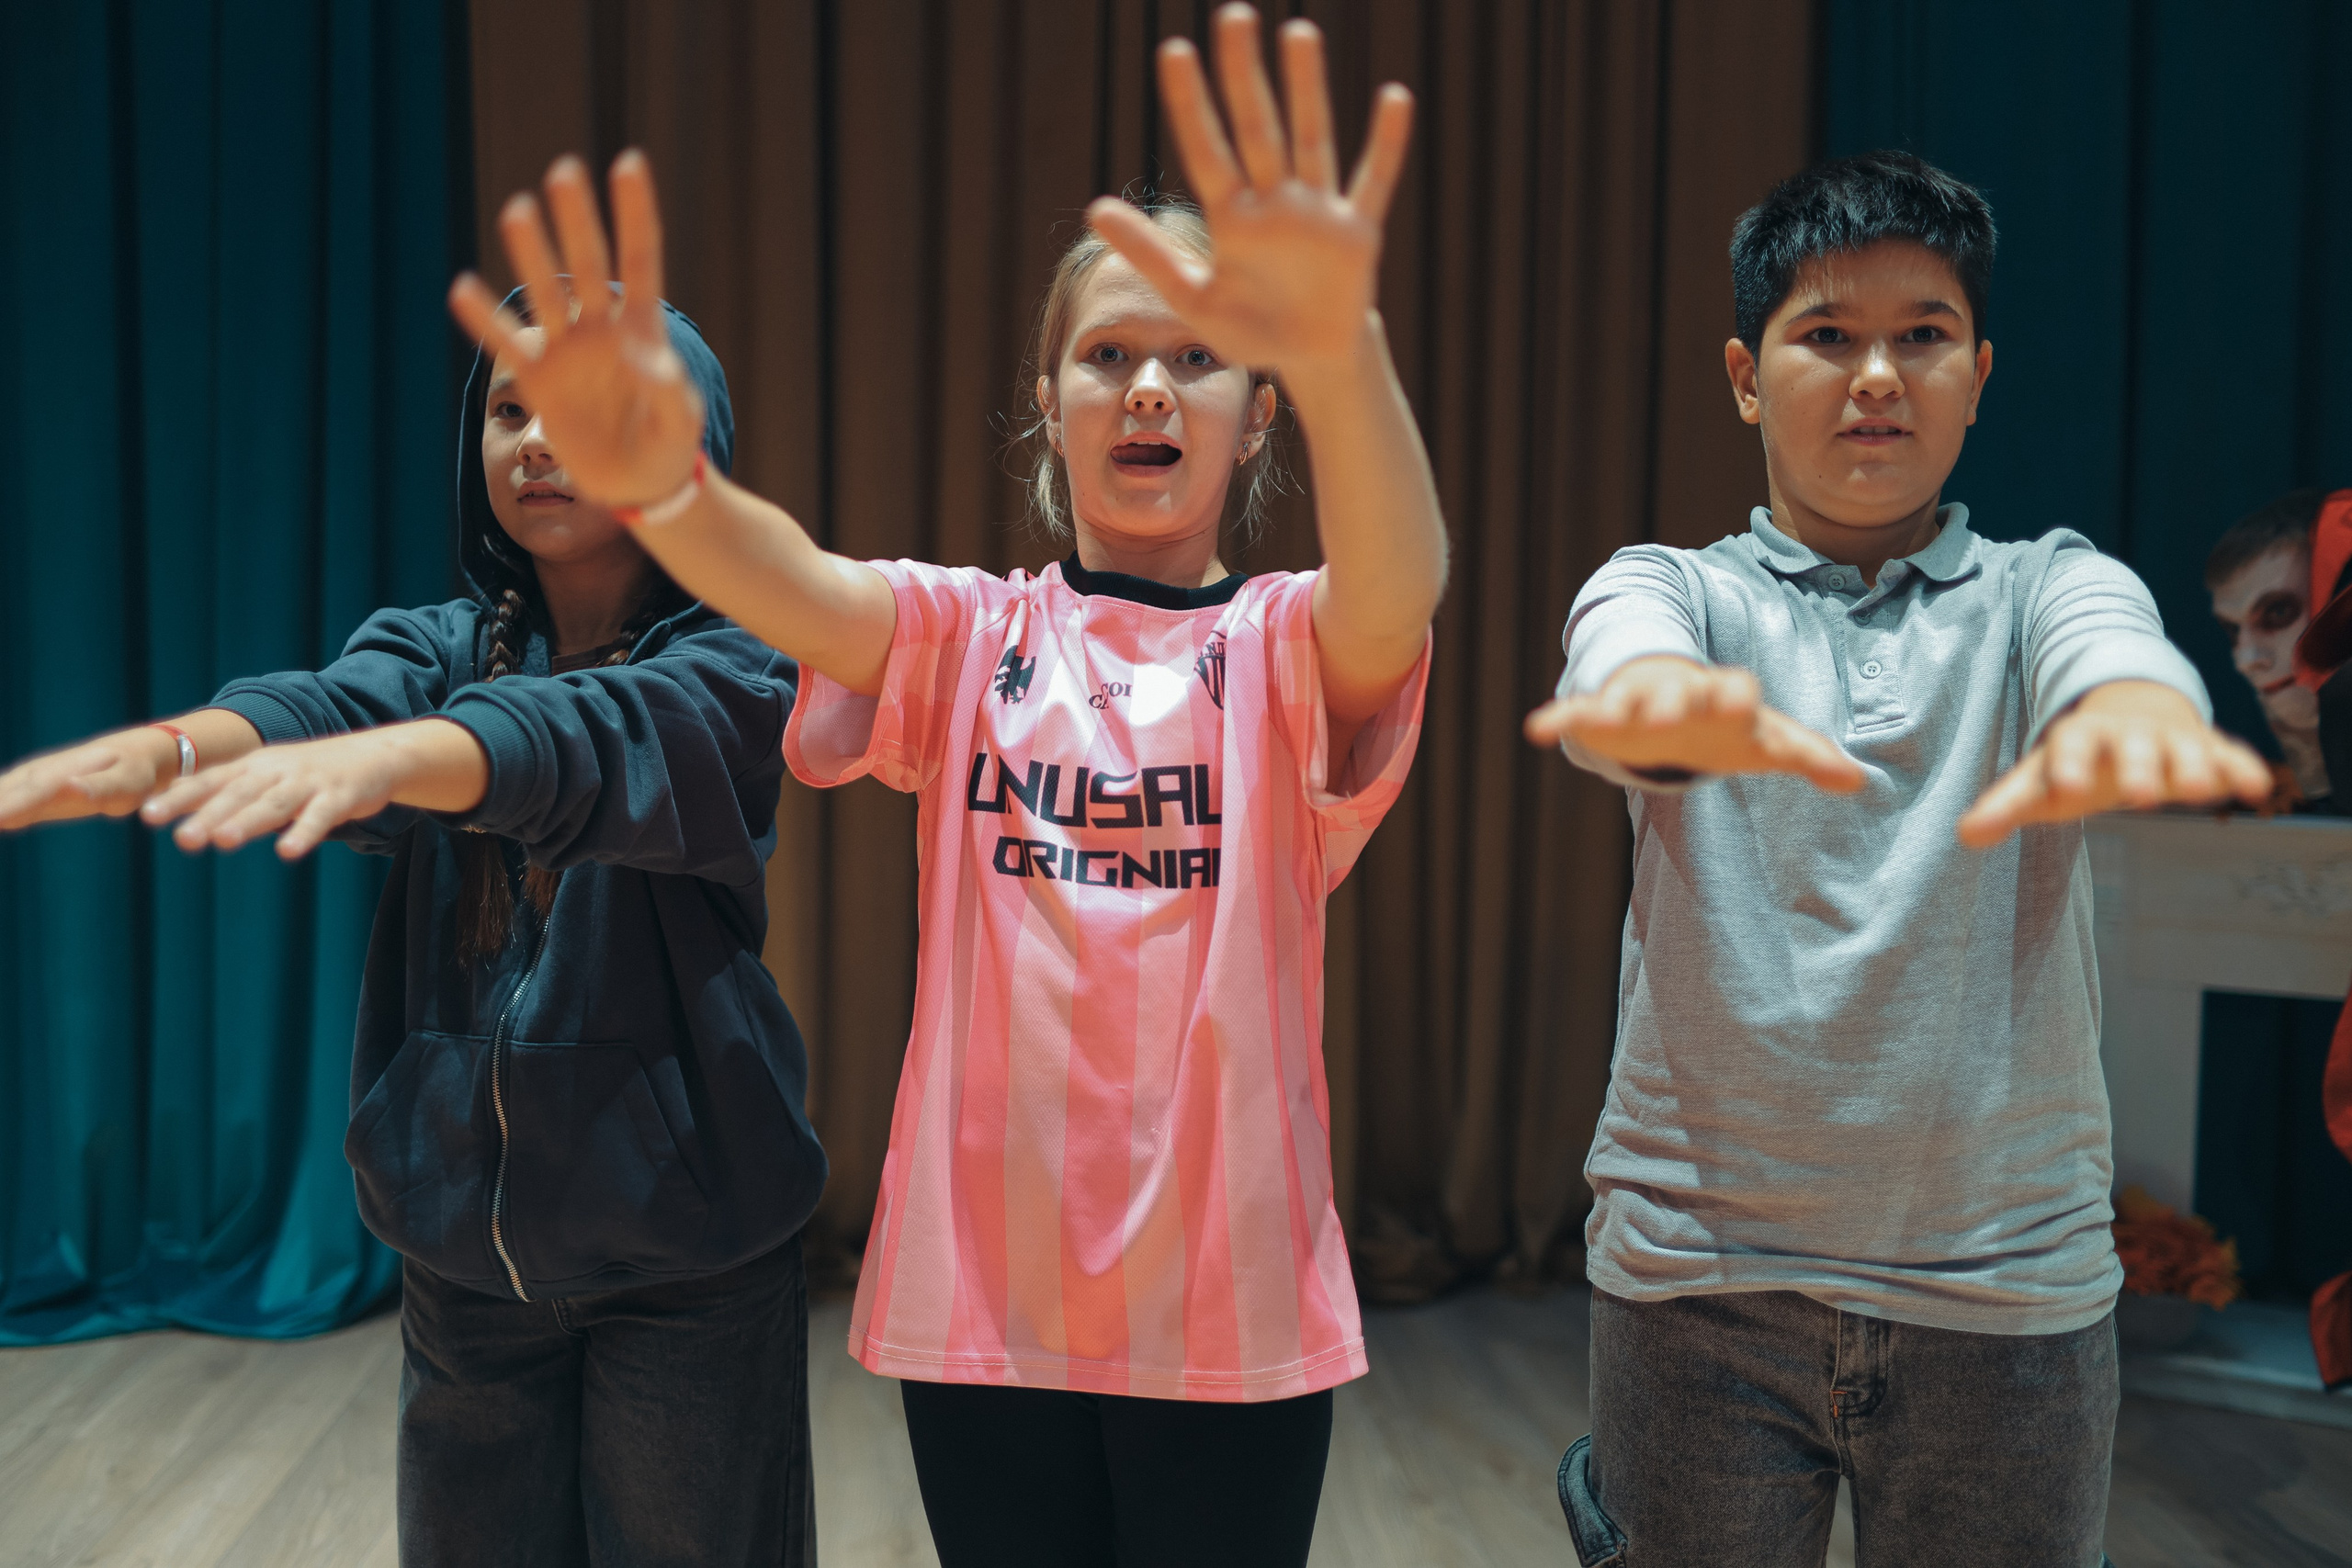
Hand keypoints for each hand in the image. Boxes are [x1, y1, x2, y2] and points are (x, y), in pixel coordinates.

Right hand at [0, 729, 181, 829]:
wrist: (137, 754)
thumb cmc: (136, 772)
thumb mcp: (125, 784)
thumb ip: (97, 788)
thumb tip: (67, 787)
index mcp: (55, 776)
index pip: (24, 796)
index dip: (4, 810)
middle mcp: (31, 776)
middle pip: (0, 797)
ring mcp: (24, 782)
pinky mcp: (24, 791)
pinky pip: (0, 800)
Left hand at [140, 721, 487, 859]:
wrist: (372, 756)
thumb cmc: (307, 772)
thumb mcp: (263, 773)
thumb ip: (223, 789)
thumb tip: (172, 802)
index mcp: (252, 767)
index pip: (209, 782)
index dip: (180, 799)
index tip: (148, 817)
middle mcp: (275, 772)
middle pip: (237, 795)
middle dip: (209, 815)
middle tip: (181, 839)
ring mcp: (307, 783)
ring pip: (273, 804)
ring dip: (248, 822)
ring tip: (223, 842)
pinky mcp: (339, 797)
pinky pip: (319, 817)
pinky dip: (303, 833)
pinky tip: (288, 852)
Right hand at [447, 151, 703, 510]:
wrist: (642, 486)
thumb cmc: (670, 446)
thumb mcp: (680, 421)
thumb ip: (669, 390)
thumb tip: (646, 359)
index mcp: (643, 331)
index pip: (640, 260)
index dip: (635, 213)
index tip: (629, 163)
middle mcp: (601, 330)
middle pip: (587, 265)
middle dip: (577, 220)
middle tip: (564, 170)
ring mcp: (567, 353)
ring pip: (544, 294)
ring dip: (531, 254)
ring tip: (518, 210)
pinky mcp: (540, 383)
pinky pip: (507, 346)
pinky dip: (484, 320)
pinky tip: (463, 286)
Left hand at [1086, 5, 1411, 378]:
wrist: (1310, 358)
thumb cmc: (1250, 327)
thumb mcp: (1193, 297)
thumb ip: (1150, 253)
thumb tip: (1093, 207)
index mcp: (1232, 218)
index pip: (1206, 150)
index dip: (1190, 105)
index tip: (1173, 52)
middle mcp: (1274, 203)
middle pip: (1257, 128)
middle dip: (1243, 75)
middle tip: (1233, 15)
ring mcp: (1317, 212)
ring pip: (1311, 139)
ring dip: (1307, 89)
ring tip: (1298, 32)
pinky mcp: (1357, 233)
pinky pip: (1373, 181)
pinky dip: (1385, 143)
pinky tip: (1393, 97)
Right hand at [1524, 656, 1865, 792]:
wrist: (1671, 691)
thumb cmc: (1725, 721)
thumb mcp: (1766, 739)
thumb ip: (1806, 756)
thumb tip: (1858, 781)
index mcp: (1726, 696)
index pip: (1737, 691)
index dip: (1739, 697)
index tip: (1742, 705)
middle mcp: (1683, 692)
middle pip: (1681, 692)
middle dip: (1675, 699)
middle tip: (1670, 713)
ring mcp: (1641, 698)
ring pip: (1629, 699)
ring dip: (1617, 707)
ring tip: (1603, 719)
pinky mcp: (1606, 709)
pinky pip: (1581, 711)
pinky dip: (1559, 717)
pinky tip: (1536, 729)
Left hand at [1957, 680, 2271, 846]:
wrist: (2128, 716)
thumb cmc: (2075, 761)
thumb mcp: (2038, 781)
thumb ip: (2005, 806)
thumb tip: (1965, 835)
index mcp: (2079, 736)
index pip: (2069, 744)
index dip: (2068, 765)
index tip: (2068, 790)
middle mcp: (2127, 733)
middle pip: (2131, 745)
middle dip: (2137, 766)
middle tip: (2140, 798)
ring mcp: (2169, 737)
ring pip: (2182, 747)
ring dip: (2191, 765)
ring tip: (2201, 791)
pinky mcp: (2207, 748)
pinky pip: (2227, 754)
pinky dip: (2241, 767)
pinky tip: (2256, 789)